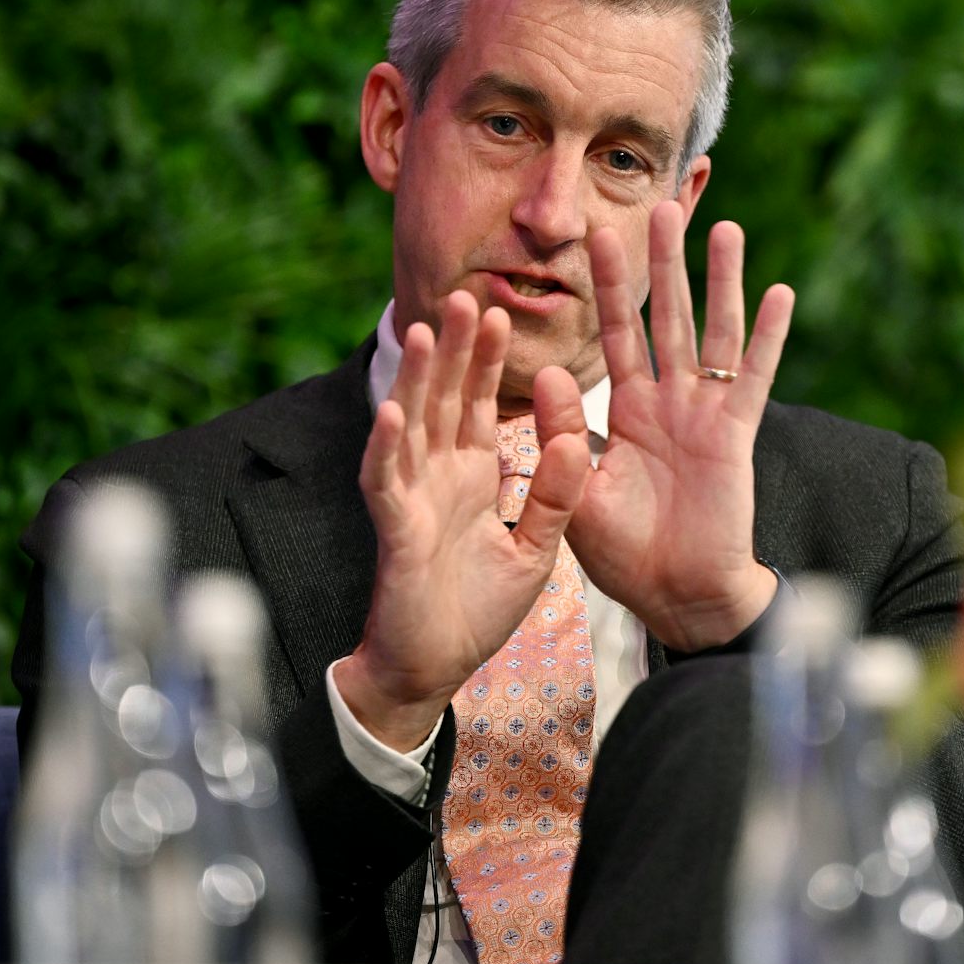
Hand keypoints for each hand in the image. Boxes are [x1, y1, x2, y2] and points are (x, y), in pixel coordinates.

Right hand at [335, 291, 589, 750]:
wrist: (435, 668)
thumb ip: (555, 495)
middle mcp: (436, 476)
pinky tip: (393, 413)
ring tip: (427, 332)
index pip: (476, 404)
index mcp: (470, 475)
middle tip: (464, 295)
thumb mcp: (537, 548)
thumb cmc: (478, 608)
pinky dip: (387, 448)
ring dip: (416, 381)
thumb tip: (577, 439)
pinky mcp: (395, 533)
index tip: (499, 311)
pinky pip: (387, 484)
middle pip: (442, 400)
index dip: (485, 360)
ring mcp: (412, 500)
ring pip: (409, 428)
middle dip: (454, 350)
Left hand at [534, 200, 793, 651]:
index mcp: (626, 409)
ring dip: (719, 281)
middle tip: (660, 207)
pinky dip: (767, 337)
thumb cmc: (626, 553)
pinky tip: (779, 293)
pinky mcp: (736, 434)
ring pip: (713, 333)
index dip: (607, 287)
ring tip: (724, 228)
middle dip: (663, 264)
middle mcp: (668, 400)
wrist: (676, 597)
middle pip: (666, 317)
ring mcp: (705, 413)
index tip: (596, 235)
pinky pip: (753, 378)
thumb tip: (544, 370)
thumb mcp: (579, 489)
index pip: (615, 334)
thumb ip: (565, 431)